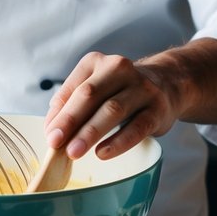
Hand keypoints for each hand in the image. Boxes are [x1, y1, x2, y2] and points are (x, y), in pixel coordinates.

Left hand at [43, 52, 178, 161]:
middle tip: (55, 143)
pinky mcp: (157, 108)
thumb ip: (72, 104)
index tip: (49, 135)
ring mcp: (141, 88)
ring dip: (90, 132)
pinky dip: (118, 141)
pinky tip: (102, 153)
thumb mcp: (95, 88)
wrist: (167, 84)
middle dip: (70, 120)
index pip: (72, 88)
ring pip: (112, 109)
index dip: (58, 113)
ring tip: (73, 152)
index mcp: (96, 62)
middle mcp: (119, 69)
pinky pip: (137, 127)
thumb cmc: (120, 91)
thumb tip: (52, 129)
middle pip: (90, 95)